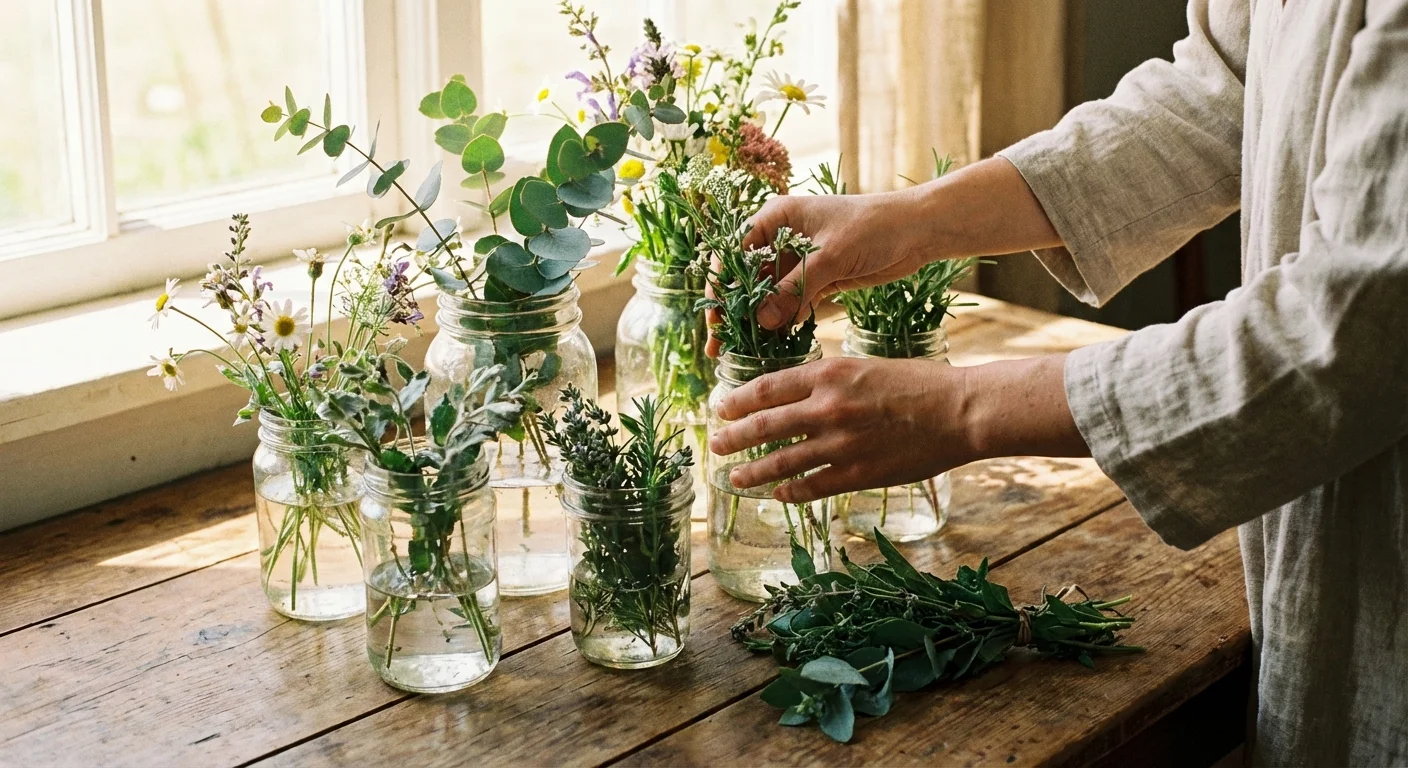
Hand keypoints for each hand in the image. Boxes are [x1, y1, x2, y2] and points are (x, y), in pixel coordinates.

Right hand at [702, 157, 1065, 356]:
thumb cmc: (874, 226)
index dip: (719, 286)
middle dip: (732, 313)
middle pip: (745, 279)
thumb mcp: (830, 256)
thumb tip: (762, 321)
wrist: (918, 229)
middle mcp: (781, 238)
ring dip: (755, 323)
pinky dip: (781, 323)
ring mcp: (798, 261)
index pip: (733, 252)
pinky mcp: (817, 280)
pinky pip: (790, 304)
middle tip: (718, 348)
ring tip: (740, 355)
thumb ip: (794, 287)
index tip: (715, 318)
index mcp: (776, 218)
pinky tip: (772, 347)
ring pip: (766, 296)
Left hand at [709, 356, 975, 502]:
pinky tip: (779, 495)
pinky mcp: (858, 474)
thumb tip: (796, 396)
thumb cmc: (919, 383)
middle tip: (716, 445)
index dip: (737, 401)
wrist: (960, 411)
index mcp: (828, 375)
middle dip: (733, 438)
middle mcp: (828, 408)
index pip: (766, 388)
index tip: (721, 410)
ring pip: (782, 462)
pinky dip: (791, 492)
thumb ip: (829, 381)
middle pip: (764, 426)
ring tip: (734, 478)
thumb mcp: (866, 366)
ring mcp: (841, 444)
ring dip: (753, 472)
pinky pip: (813, 486)